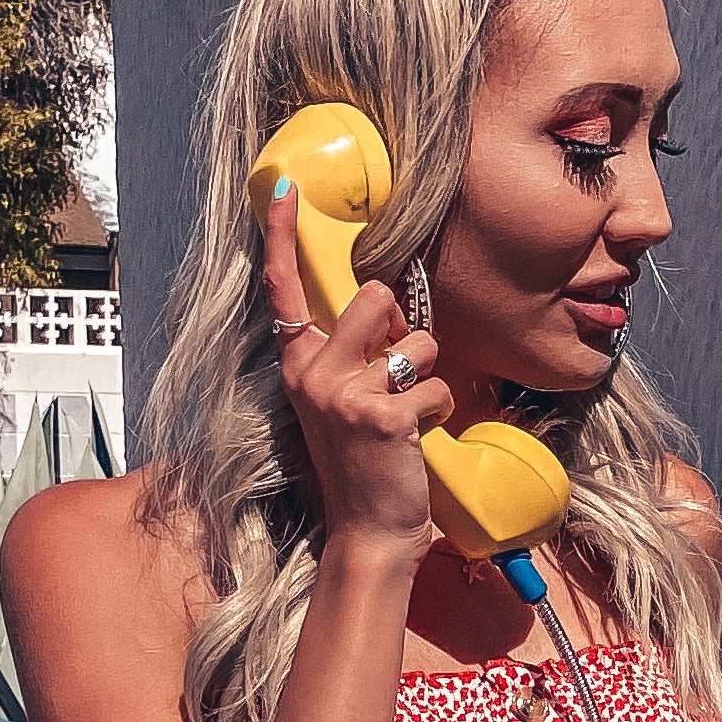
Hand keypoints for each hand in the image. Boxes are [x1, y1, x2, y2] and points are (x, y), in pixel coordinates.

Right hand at [263, 183, 453, 557]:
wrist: (368, 532)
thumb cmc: (363, 465)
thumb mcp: (341, 403)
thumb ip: (352, 354)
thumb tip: (392, 309)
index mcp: (298, 364)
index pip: (283, 288)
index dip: (282, 236)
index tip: (283, 189)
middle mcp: (311, 373)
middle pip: (375, 295)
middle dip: (403, 330)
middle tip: (395, 378)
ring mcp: (343, 394)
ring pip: (417, 340)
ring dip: (427, 374)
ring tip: (408, 414)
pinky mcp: (380, 415)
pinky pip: (435, 384)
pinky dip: (439, 410)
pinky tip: (417, 440)